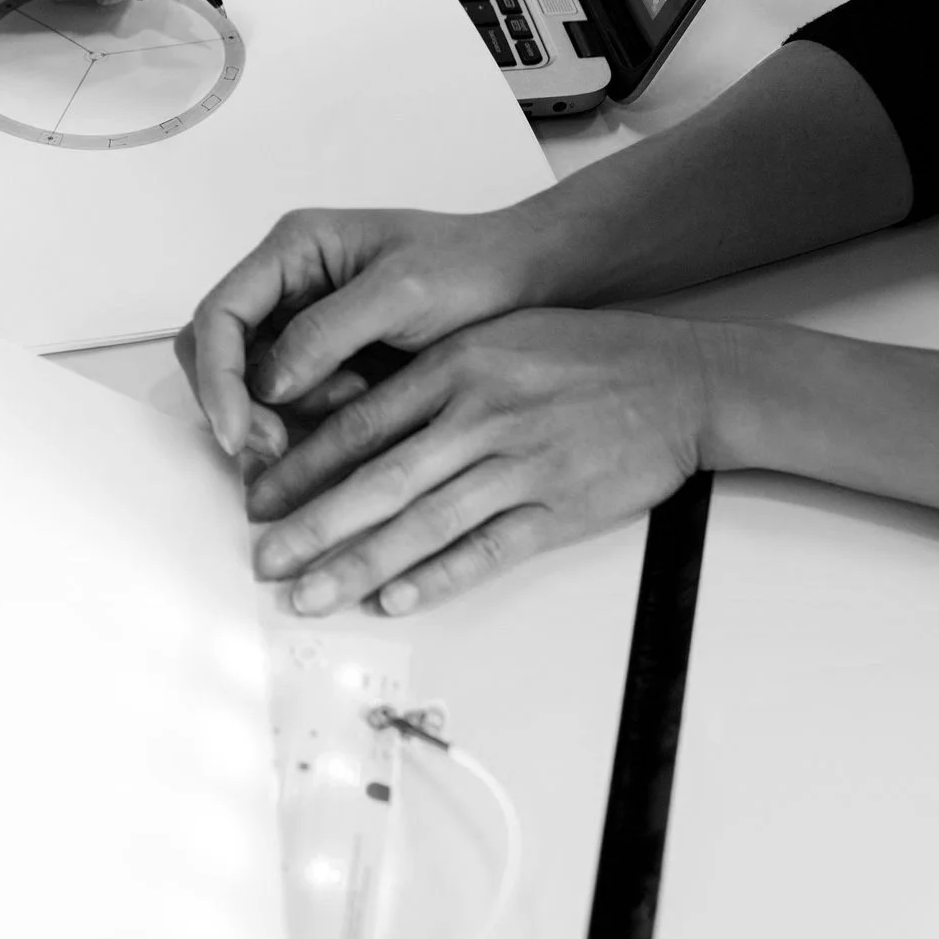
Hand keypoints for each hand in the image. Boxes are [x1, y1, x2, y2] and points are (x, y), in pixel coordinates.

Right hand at [176, 204, 564, 462]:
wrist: (524, 285)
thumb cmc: (473, 268)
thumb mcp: (402, 292)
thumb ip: (327, 331)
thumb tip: (269, 382)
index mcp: (295, 249)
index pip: (220, 314)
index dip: (217, 376)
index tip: (237, 432)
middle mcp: (288, 284)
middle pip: (218, 352)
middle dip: (237, 405)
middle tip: (275, 448)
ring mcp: (304, 325)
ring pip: (250, 386)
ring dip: (282, 415)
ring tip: (352, 407)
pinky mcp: (327, 362)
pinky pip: (290, 402)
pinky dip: (308, 424)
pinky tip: (355, 415)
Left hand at [244, 309, 720, 616]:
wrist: (680, 378)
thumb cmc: (583, 355)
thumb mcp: (493, 338)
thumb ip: (425, 377)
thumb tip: (347, 420)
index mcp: (455, 366)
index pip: (359, 422)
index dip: (302, 465)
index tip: (258, 495)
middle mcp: (480, 414)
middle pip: (378, 479)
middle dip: (312, 525)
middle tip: (264, 558)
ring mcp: (520, 464)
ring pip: (422, 523)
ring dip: (359, 565)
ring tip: (309, 596)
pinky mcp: (558, 508)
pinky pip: (487, 550)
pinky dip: (438, 577)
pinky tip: (396, 600)